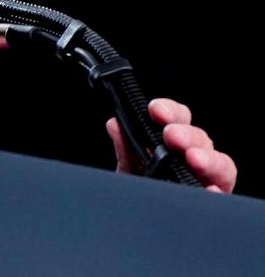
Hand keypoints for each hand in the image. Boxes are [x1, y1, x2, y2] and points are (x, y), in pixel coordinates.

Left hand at [106, 98, 236, 192]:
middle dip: (186, 134)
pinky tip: (210, 190)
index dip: (170, 111)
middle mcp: (193, 159)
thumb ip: (125, 148)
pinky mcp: (213, 204)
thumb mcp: (129, 170)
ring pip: (220, 164)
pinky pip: (223, 197)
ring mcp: (207, 181)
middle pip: (201, 139)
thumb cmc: (139, 193)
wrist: (136, 226)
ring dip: (208, 158)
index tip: (155, 110)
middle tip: (171, 135)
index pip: (179, 119)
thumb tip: (115, 124)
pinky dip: (217, 192)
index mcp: (174, 144)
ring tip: (194, 158)